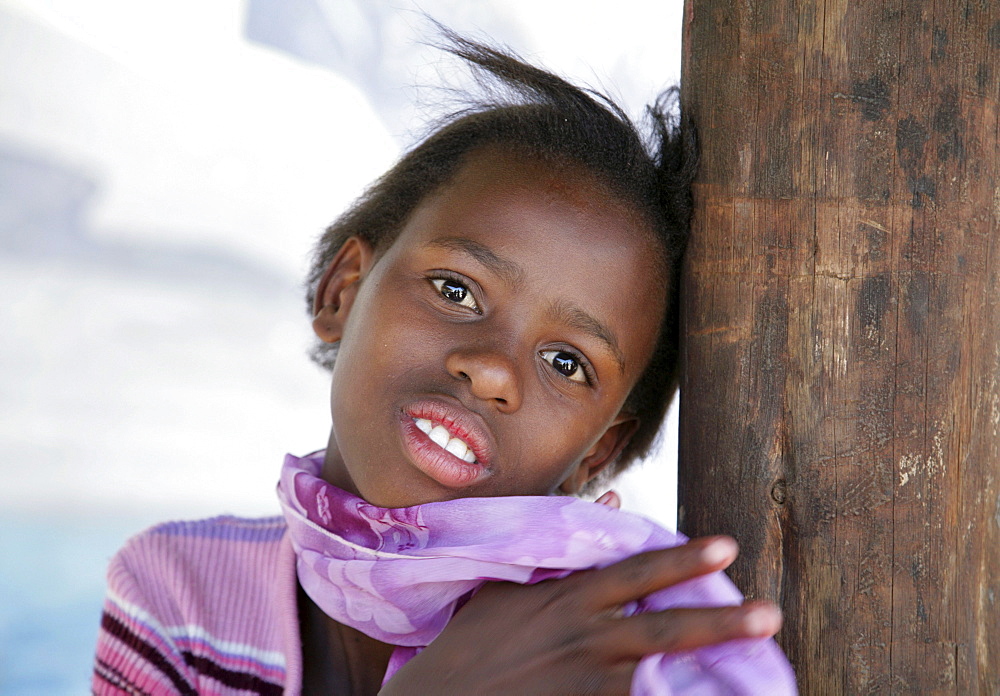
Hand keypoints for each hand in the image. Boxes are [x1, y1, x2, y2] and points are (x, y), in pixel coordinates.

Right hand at [380, 535, 781, 695]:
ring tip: (759, 676)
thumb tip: (613, 496)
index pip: (635, 573)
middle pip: (663, 627)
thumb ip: (560, 548)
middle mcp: (585, 638)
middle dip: (720, 620)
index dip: (682, 560)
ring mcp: (588, 682)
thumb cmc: (472, 646)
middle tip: (768, 614)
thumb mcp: (506, 590)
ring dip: (708, 675)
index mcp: (567, 601)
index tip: (726, 547)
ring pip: (661, 675)